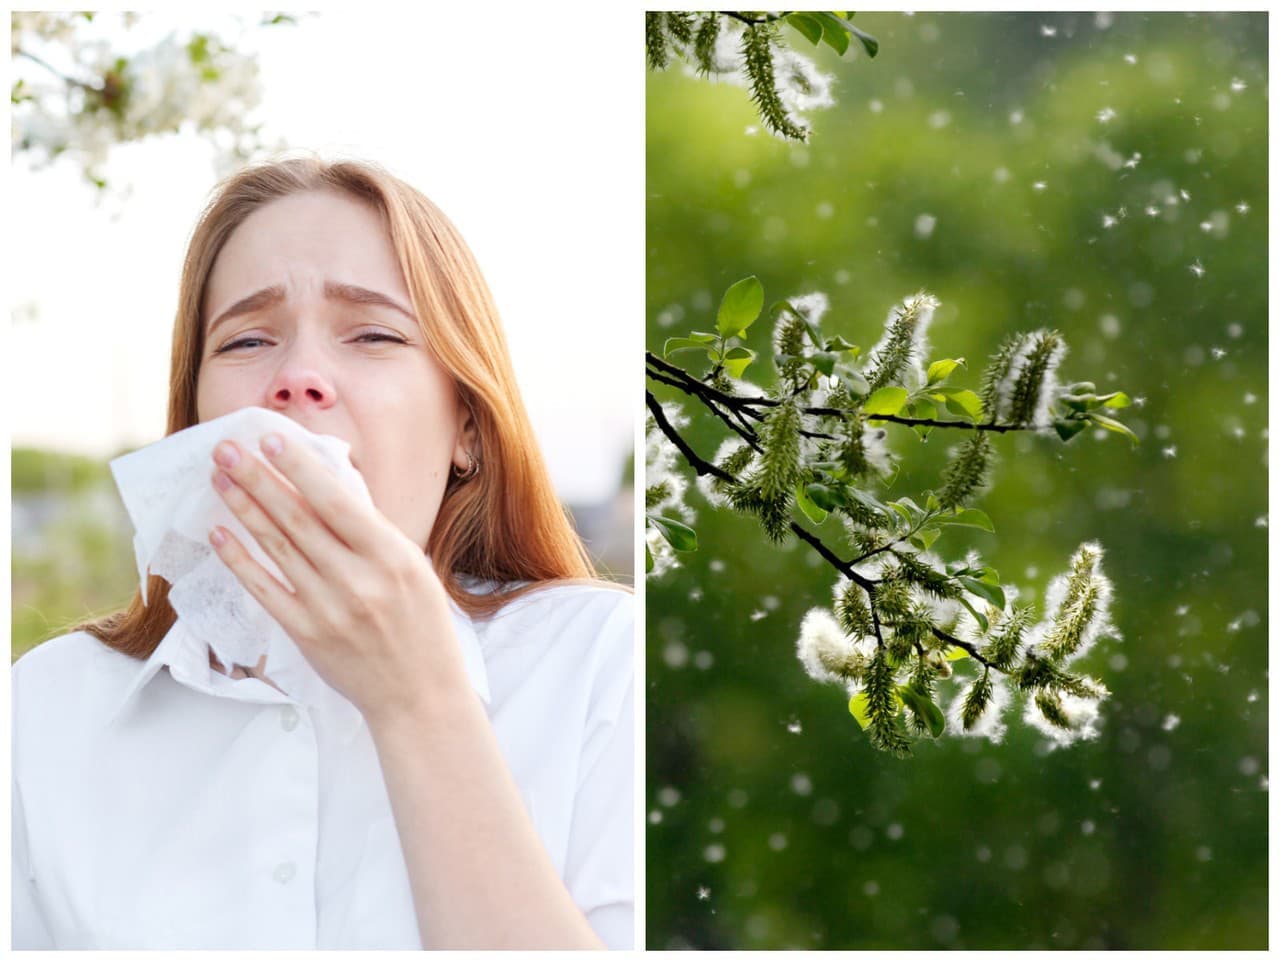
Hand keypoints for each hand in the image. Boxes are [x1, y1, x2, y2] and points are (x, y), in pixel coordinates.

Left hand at [207, 433, 467, 724]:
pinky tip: (220, 533)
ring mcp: (329, 609)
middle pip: (297, 519)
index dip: (300, 468)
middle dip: (258, 478)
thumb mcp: (414, 569)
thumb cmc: (422, 627)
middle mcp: (359, 580)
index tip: (270, 439)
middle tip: (226, 448)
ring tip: (220, 478)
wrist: (420, 695)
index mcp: (392, 557)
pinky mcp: (307, 634)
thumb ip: (372, 534)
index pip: (337, 502)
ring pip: (277, 548)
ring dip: (243, 509)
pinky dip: (240, 559)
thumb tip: (327, 488)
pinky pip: (264, 589)